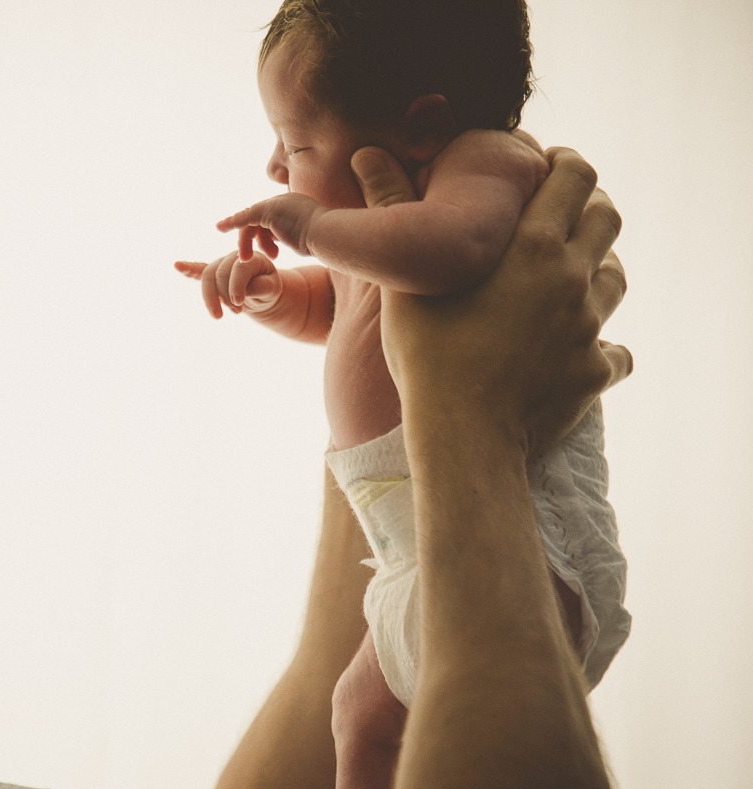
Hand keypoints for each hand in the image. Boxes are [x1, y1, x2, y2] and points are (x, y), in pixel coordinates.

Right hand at [174, 251, 281, 318]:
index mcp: (252, 257)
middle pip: (219, 273)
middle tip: (237, 312)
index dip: (236, 288)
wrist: (262, 292)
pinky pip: (199, 271)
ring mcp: (222, 263)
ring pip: (207, 276)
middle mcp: (235, 256)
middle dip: (224, 295)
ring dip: (210, 297)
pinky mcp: (213, 273)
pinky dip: (189, 269)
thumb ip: (262, 287)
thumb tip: (245, 290)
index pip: (238, 269)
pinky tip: (178, 266)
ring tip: (218, 315)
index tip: (238, 306)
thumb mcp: (272, 290)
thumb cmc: (268, 289)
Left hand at [215, 192, 325, 260]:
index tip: (264, 251)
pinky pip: (246, 217)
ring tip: (247, 260)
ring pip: (251, 222)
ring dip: (246, 242)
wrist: (328, 235)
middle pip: (259, 220)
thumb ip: (299, 237)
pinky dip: (232, 222)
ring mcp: (277, 204)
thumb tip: (303, 244)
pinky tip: (221, 228)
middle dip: (251, 240)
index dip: (263, 236)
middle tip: (247, 259)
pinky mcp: (269, 210)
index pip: (272, 219)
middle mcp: (286, 201)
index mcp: (296, 207)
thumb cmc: (324, 243)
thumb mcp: (309, 238)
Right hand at [364, 146, 631, 455]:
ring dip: (595, 270)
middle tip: (557, 217)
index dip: (564, 164)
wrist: (465, 435)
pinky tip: (572, 353)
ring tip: (563, 280)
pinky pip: (615, 351)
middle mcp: (571, 278)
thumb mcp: (403, 281)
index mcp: (533, 246)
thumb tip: (369, 156)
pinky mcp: (594, 371)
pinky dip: (599, 347)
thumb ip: (393, 211)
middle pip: (607, 217)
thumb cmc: (427, 356)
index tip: (547, 166)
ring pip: (615, 279)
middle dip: (588, 207)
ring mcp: (589, 327)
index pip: (575, 175)